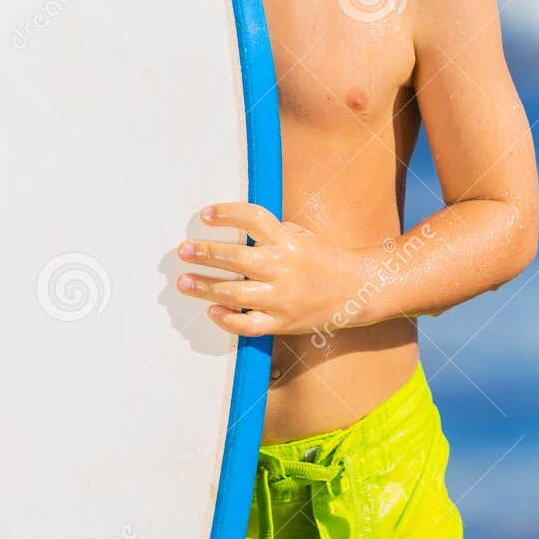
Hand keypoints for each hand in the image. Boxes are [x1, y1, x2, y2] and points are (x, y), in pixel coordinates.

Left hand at [176, 203, 366, 337]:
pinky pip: (249, 325)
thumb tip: (231, 224)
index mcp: (289, 241)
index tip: (205, 215)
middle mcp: (284, 268)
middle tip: (184, 250)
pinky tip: (211, 311)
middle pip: (238, 259)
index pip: (254, 219)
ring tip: (184, 282)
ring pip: (236, 294)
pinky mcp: (282, 322)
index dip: (228, 214)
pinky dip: (228, 319)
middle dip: (206, 253)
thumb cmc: (322, 259)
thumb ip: (270, 232)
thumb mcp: (301, 235)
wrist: (355, 291)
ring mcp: (283, 298)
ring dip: (206, 287)